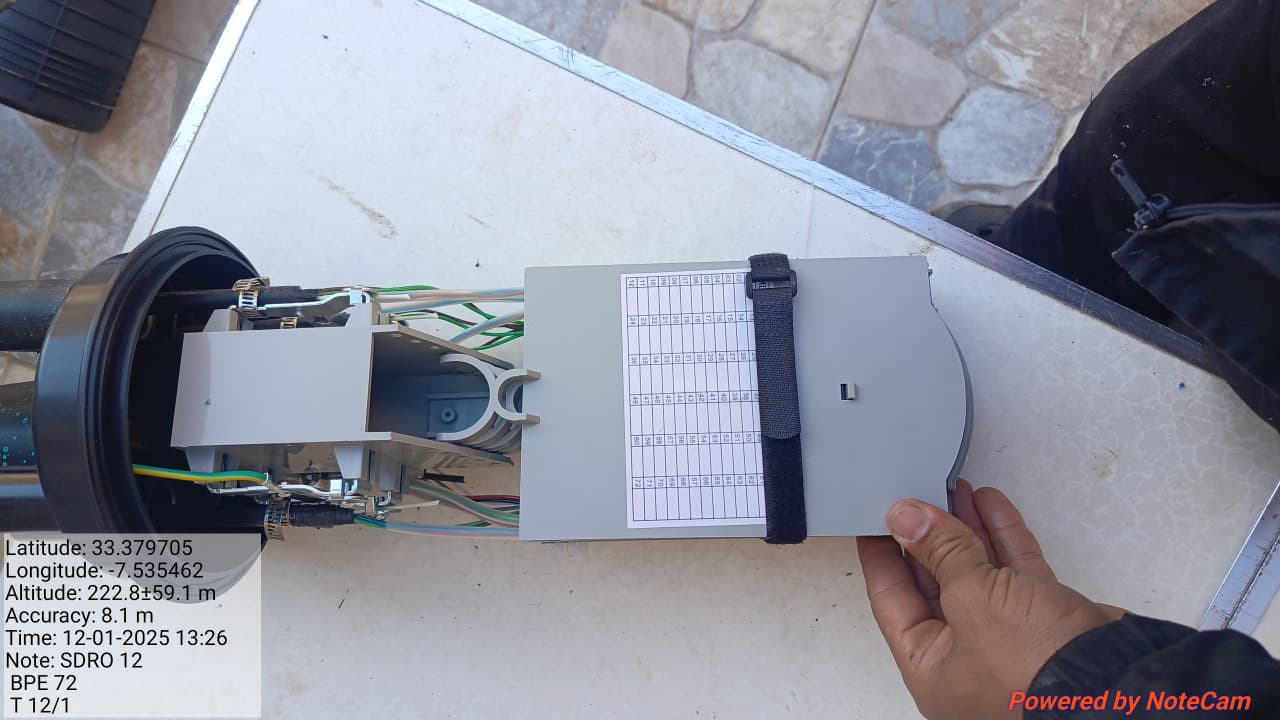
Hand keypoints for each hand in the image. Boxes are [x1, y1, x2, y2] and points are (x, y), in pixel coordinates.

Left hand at [857, 480, 1124, 718]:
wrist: (1121, 687)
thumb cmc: (1039, 674)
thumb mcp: (973, 600)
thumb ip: (940, 552)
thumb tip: (906, 517)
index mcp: (931, 667)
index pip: (891, 599)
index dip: (882, 554)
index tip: (874, 518)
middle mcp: (965, 658)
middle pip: (934, 584)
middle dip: (927, 536)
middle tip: (914, 493)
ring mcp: (1007, 642)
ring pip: (977, 573)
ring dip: (966, 529)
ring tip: (952, 487)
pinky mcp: (1045, 624)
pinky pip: (1015, 573)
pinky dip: (1004, 537)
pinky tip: (990, 504)